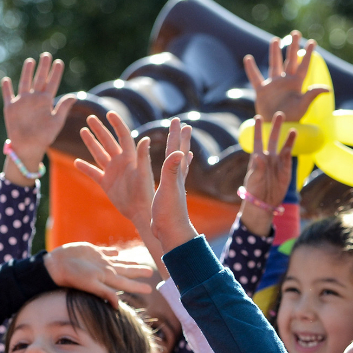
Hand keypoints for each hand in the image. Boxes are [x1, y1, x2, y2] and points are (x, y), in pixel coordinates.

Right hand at [2, 53, 75, 186]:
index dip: (55, 73)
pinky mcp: (10, 108)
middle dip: (43, 67)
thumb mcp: (56, 122)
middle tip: (47, 55)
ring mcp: (22, 102)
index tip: (59, 62)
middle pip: (39, 79)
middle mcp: (34, 99)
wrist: (29, 147)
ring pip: (24, 83)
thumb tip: (75, 95)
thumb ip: (63, 108)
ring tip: (30, 61)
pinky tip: (6, 79)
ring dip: (27, 72)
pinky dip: (7, 87)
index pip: (52, 83)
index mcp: (46, 102)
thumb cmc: (45, 137)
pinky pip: (8, 95)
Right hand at [44, 242, 153, 306]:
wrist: (55, 265)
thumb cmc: (72, 276)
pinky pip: (106, 251)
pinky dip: (113, 252)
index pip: (127, 283)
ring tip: (138, 264)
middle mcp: (105, 270)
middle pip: (126, 271)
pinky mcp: (92, 252)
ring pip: (119, 262)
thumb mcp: (90, 285)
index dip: (138, 285)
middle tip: (151, 272)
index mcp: (107, 278)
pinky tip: (117, 252)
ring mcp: (99, 261)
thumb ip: (105, 293)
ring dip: (129, 263)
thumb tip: (118, 306)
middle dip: (138, 272)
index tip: (150, 289)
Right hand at [74, 112, 153, 229]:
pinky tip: (76, 161)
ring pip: (99, 154)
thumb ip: (144, 156)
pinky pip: (93, 173)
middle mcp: (120, 162)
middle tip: (90, 118)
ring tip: (83, 131)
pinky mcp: (106, 184)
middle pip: (108, 142)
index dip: (117, 124)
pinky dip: (85, 167)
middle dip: (100, 130)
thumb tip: (146, 138)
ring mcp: (112, 172)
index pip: (123, 135)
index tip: (110, 113)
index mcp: (130, 157)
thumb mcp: (144, 174)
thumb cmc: (145, 193)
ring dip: (91, 143)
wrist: (140, 211)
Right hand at [150, 118, 198, 253]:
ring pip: (178, 165)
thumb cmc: (169, 212)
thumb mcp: (169, 189)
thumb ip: (172, 170)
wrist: (171, 233)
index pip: (176, 149)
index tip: (177, 120)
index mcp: (175, 174)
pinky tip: (177, 170)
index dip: (176, 134)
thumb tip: (181, 152)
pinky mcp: (170, 195)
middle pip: (179, 153)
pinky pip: (173, 177)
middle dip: (180, 138)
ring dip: (179, 152)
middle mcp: (177, 178)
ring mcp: (174, 187)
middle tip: (183, 124)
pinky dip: (176, 170)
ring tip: (182, 146)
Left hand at [240, 112, 296, 235]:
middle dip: (276, 127)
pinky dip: (290, 149)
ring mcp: (278, 163)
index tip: (258, 116)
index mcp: (257, 157)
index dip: (258, 128)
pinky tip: (293, 141)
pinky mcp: (286, 170)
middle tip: (280, 114)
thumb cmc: (254, 190)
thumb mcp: (254, 179)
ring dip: (288, 137)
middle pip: (272, 139)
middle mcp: (268, 157)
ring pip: (284, 146)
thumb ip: (258, 167)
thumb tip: (260, 156)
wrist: (264, 203)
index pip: (257, 139)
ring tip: (294, 128)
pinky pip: (289, 158)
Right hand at [244, 31, 328, 121]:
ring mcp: (273, 85)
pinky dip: (252, 69)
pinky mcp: (262, 91)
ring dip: (274, 52)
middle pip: (289, 60)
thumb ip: (312, 95)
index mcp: (296, 84)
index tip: (312, 42)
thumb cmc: (292, 119)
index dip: (308, 54)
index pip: (303, 65)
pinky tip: (248, 58)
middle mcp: (285, 81)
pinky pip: (256, 78)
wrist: (276, 127)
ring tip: (275, 40)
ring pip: (274, 64)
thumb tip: (327, 89)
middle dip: (293, 47)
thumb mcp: (303, 106)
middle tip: (296, 33)